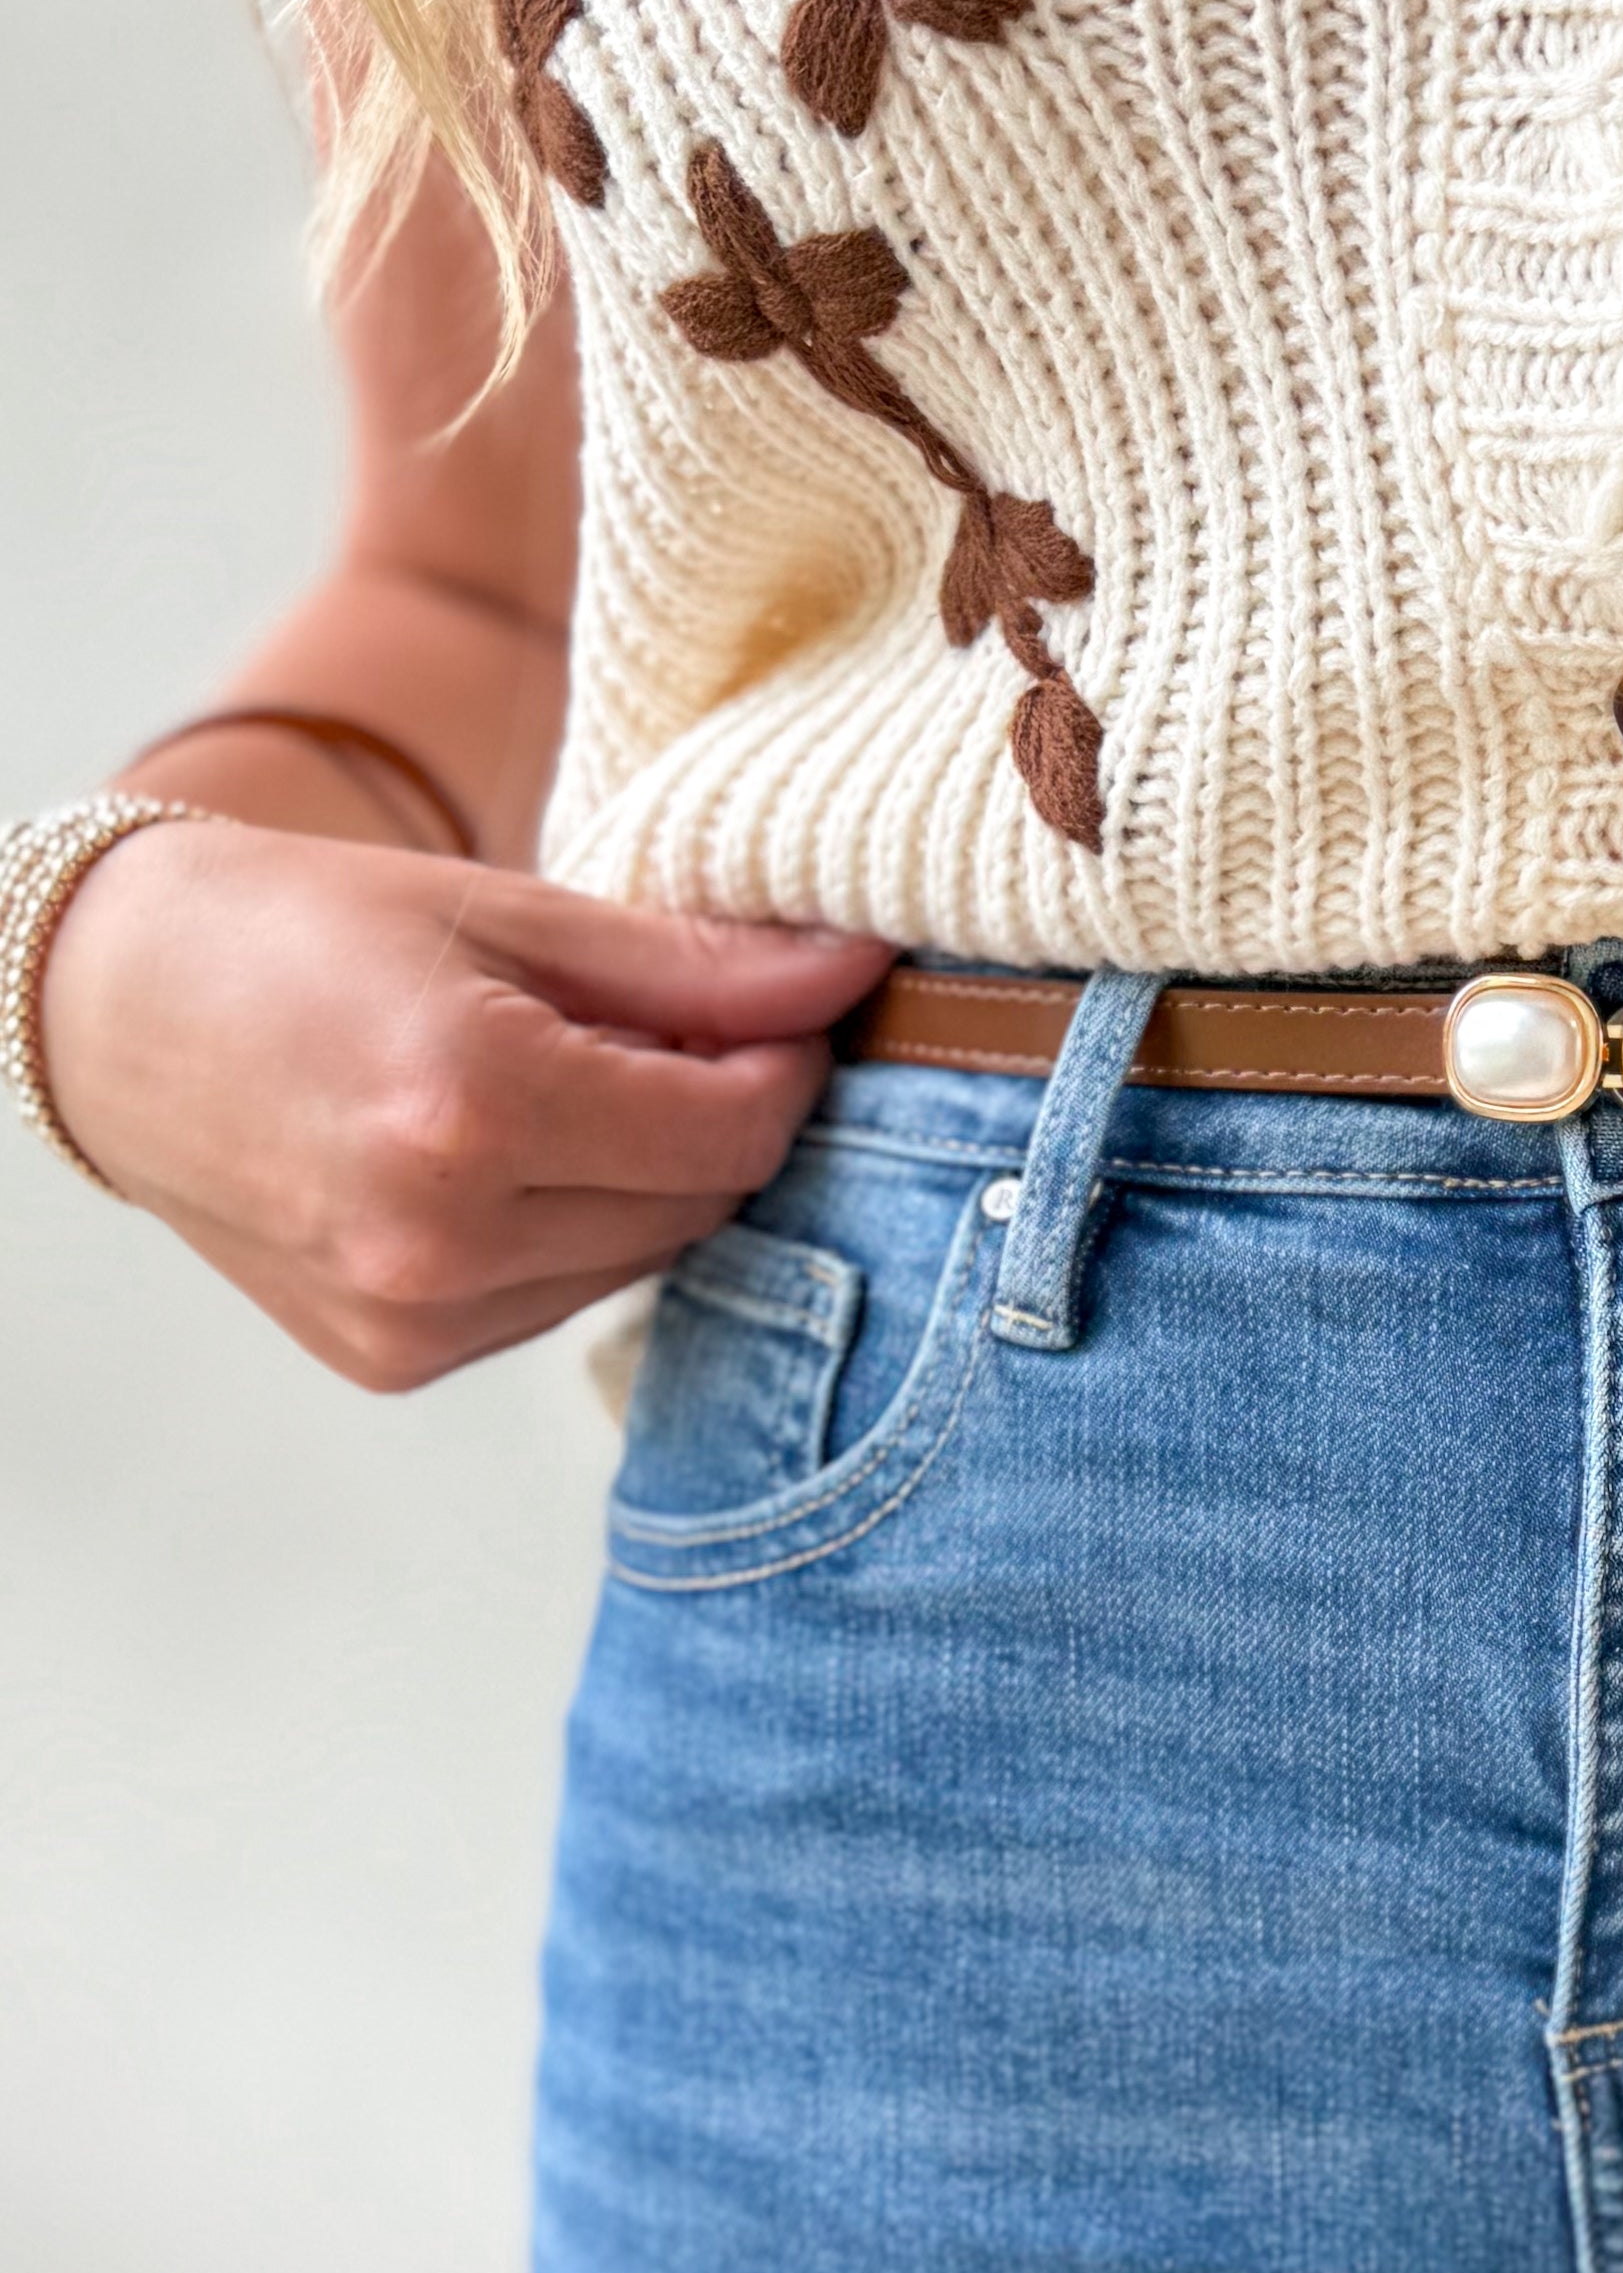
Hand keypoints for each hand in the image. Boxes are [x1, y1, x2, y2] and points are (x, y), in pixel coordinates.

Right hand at [39, 819, 891, 1389]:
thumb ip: (693, 965)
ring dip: (648, 1181)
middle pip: (703, 1206)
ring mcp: (415, 1318)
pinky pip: (558, 1302)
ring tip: (566, 1086)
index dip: (788, 1064)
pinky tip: (502, 1160)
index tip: (778, 1007)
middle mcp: (441, 1239)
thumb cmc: (303, 932)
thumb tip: (859, 972)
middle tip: (670, 1033)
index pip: (736, 1130)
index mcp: (473, 1109)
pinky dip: (571, 1233)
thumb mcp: (507, 912)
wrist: (113, 1014)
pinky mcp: (397, 1360)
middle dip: (719, 1119)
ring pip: (643, 1263)